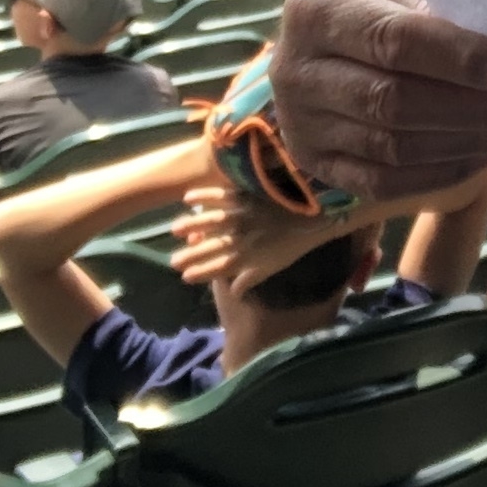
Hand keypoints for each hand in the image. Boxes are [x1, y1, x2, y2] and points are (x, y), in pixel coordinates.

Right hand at [170, 179, 325, 289]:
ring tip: (175, 231)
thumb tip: (233, 290)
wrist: (314, 216)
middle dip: (189, 256)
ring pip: (210, 223)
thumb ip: (250, 278)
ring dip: (191, 226)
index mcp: (246, 257)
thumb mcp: (273, 267)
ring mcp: (242, 217)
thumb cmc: (293, 244)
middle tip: (172, 261)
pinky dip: (204, 196)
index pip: (217, 268)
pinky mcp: (246, 197)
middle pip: (209, 249)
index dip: (200, 273)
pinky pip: (221, 196)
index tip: (184, 276)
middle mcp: (240, 239)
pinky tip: (188, 198)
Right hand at [268, 0, 486, 206]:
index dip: (459, 61)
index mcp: (316, 9)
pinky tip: (482, 153)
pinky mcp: (314, 161)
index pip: (394, 42)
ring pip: (392, 149)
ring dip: (466, 144)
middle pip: (393, 103)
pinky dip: (439, 174)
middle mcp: (295, 70)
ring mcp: (299, 122)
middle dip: (475, 111)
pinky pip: (381, 182)